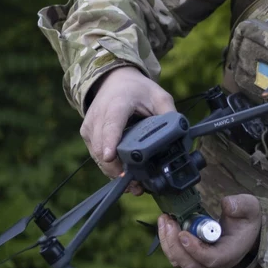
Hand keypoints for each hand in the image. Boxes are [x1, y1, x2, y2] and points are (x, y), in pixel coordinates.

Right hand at [80, 66, 174, 192]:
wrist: (114, 80)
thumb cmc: (137, 89)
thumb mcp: (159, 96)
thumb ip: (170, 115)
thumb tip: (180, 137)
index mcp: (118, 104)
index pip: (111, 124)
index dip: (110, 141)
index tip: (110, 156)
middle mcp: (99, 115)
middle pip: (102, 147)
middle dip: (118, 169)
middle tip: (137, 186)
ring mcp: (90, 126)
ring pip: (97, 156)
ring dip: (114, 172)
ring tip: (134, 186)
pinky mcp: (87, 134)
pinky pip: (96, 156)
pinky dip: (109, 167)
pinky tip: (124, 175)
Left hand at [158, 195, 260, 267]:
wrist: (244, 232)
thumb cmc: (246, 221)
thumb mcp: (250, 208)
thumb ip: (240, 205)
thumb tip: (226, 204)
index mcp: (229, 254)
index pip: (210, 259)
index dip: (195, 249)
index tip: (183, 233)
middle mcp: (214, 265)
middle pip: (189, 264)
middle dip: (174, 243)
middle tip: (170, 221)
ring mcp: (201, 265)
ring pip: (178, 261)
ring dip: (168, 242)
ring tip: (165, 219)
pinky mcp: (192, 259)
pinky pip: (175, 256)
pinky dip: (167, 242)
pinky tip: (166, 224)